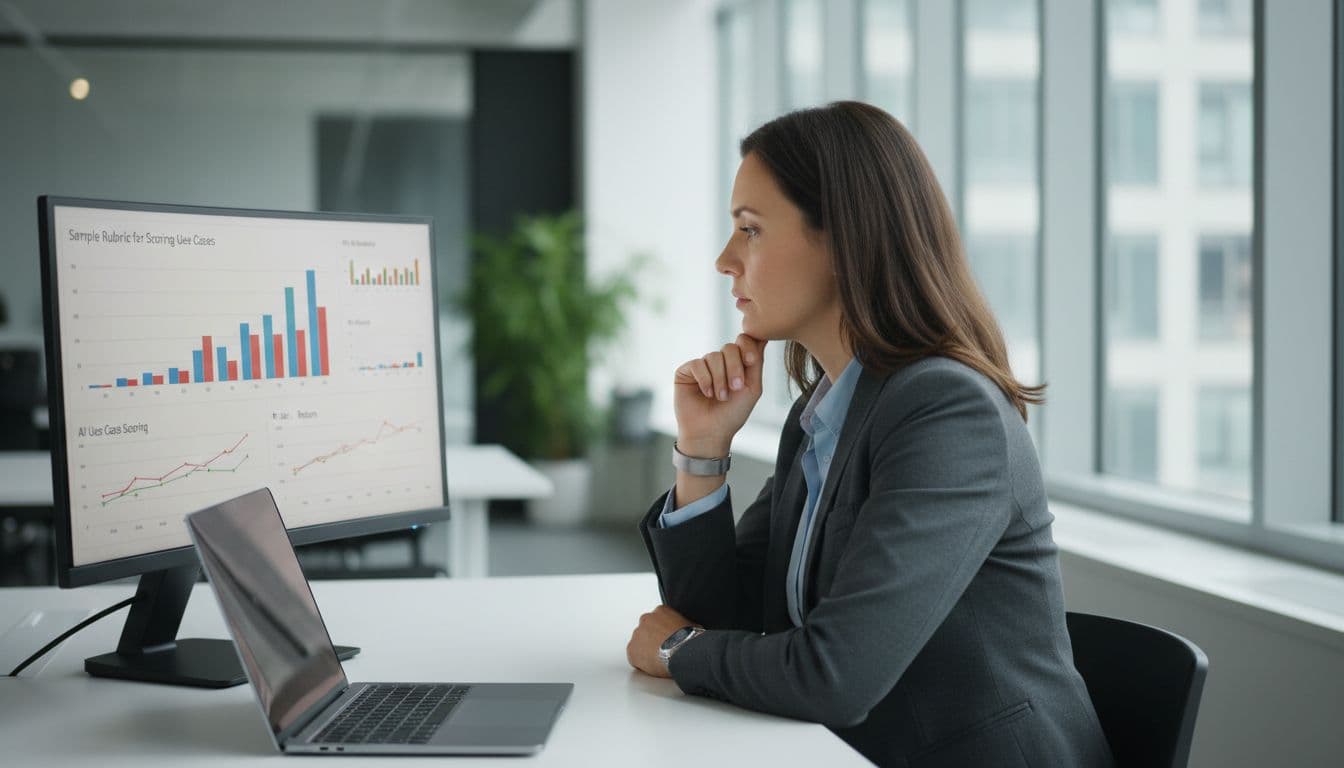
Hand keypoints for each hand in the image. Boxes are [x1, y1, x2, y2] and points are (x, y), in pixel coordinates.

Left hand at [626, 604, 696, 677]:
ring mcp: (637, 635)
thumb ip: (683, 625)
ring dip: (646, 650)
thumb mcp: (692, 626)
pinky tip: (654, 665)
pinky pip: (634, 657)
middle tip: (663, 650)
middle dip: (652, 639)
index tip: (668, 639)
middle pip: (646, 630)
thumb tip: (689, 630)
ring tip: (660, 659)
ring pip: (639, 643)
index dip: (663, 631)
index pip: (658, 620)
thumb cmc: (689, 640)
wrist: (683, 652)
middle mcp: (646, 619)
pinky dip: (641, 662)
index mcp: (660, 611)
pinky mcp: (632, 651)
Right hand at [673, 334, 767, 454]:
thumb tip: (764, 336)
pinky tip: (707, 393)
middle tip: (736, 388)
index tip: (751, 361)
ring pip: (714, 356)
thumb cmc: (733, 414)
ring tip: (720, 397)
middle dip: (735, 367)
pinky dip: (705, 380)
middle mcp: (720, 362)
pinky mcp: (686, 371)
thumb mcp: (752, 388)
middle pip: (729, 347)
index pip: (743, 341)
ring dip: (720, 379)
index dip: (747, 348)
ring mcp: (703, 365)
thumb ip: (757, 362)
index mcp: (737, 364)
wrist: (710, 433)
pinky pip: (697, 364)